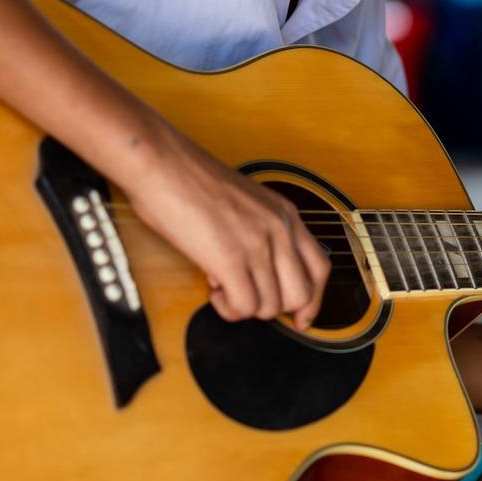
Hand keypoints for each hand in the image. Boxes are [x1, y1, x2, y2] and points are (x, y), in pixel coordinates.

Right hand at [117, 117, 328, 328]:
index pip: (320, 269)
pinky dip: (227, 308)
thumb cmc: (190, 179)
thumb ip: (261, 233)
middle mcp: (280, 229)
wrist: (161, 162)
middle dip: (271, 307)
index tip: (300, 318)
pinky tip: (213, 289)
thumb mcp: (246, 202)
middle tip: (244, 296)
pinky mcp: (231, 259)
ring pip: (270, 307)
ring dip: (244, 307)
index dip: (313, 301)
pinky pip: (244, 307)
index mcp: (286, 214)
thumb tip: (256, 272)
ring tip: (221, 286)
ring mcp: (258, 244)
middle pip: (300, 295)